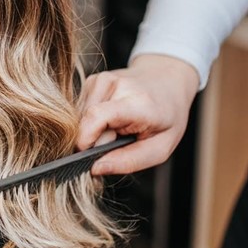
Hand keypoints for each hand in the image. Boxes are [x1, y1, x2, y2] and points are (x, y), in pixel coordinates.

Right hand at [77, 54, 199, 174]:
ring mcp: (101, 79)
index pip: (97, 117)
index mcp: (137, 102)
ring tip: (115, 128)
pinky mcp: (91, 79)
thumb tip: (95, 168)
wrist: (168, 80)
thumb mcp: (160, 148)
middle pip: (86, 122)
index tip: (86, 156)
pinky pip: (80, 110)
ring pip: (79, 117)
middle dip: (94, 140)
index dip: (85, 139)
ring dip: (92, 130)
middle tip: (116, 141)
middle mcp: (116, 85)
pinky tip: (109, 117)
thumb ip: (129, 161)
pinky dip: (91, 120)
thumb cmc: (167, 116)